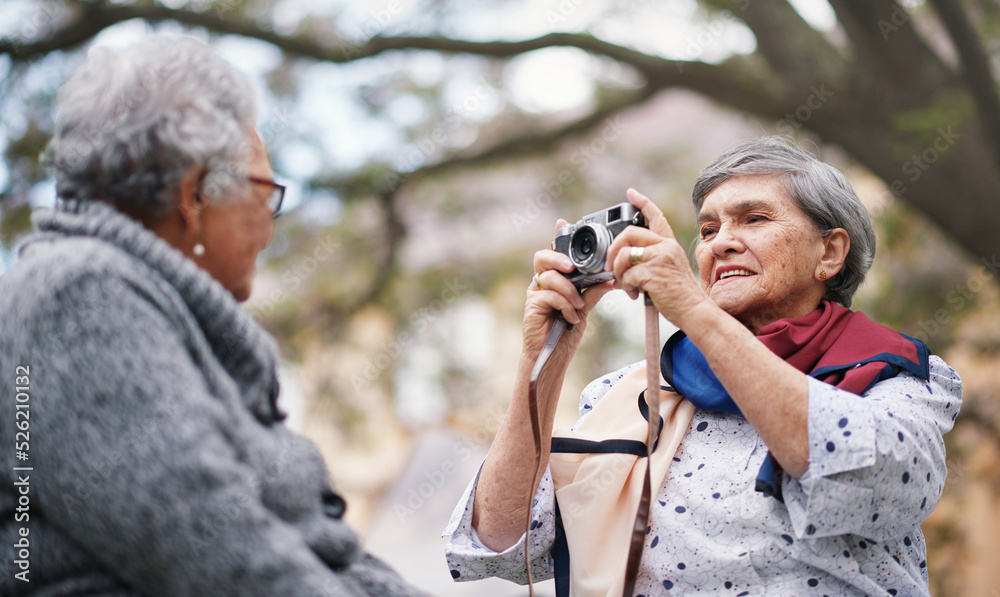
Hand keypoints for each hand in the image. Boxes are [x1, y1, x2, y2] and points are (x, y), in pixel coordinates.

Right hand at [522, 219, 613, 356]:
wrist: (554, 356)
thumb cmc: (566, 331)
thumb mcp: (585, 308)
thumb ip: (593, 291)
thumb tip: (610, 278)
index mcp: (555, 278)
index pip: (554, 252)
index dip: (557, 237)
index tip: (563, 223)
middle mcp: (542, 282)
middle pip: (543, 257)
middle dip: (558, 258)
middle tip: (571, 267)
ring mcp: (535, 293)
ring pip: (548, 276)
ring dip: (568, 290)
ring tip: (578, 306)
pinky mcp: (532, 306)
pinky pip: (548, 295)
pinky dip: (564, 305)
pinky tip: (572, 317)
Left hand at [605, 188, 711, 327]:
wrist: (694, 310)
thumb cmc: (679, 295)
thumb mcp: (669, 269)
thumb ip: (652, 259)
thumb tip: (624, 259)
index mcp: (669, 244)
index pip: (656, 217)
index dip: (642, 202)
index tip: (631, 193)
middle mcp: (666, 246)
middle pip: (629, 233)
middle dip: (613, 249)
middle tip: (609, 266)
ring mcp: (660, 258)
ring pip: (624, 255)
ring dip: (618, 272)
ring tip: (626, 285)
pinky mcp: (653, 273)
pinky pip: (627, 275)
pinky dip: (626, 287)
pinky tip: (636, 294)